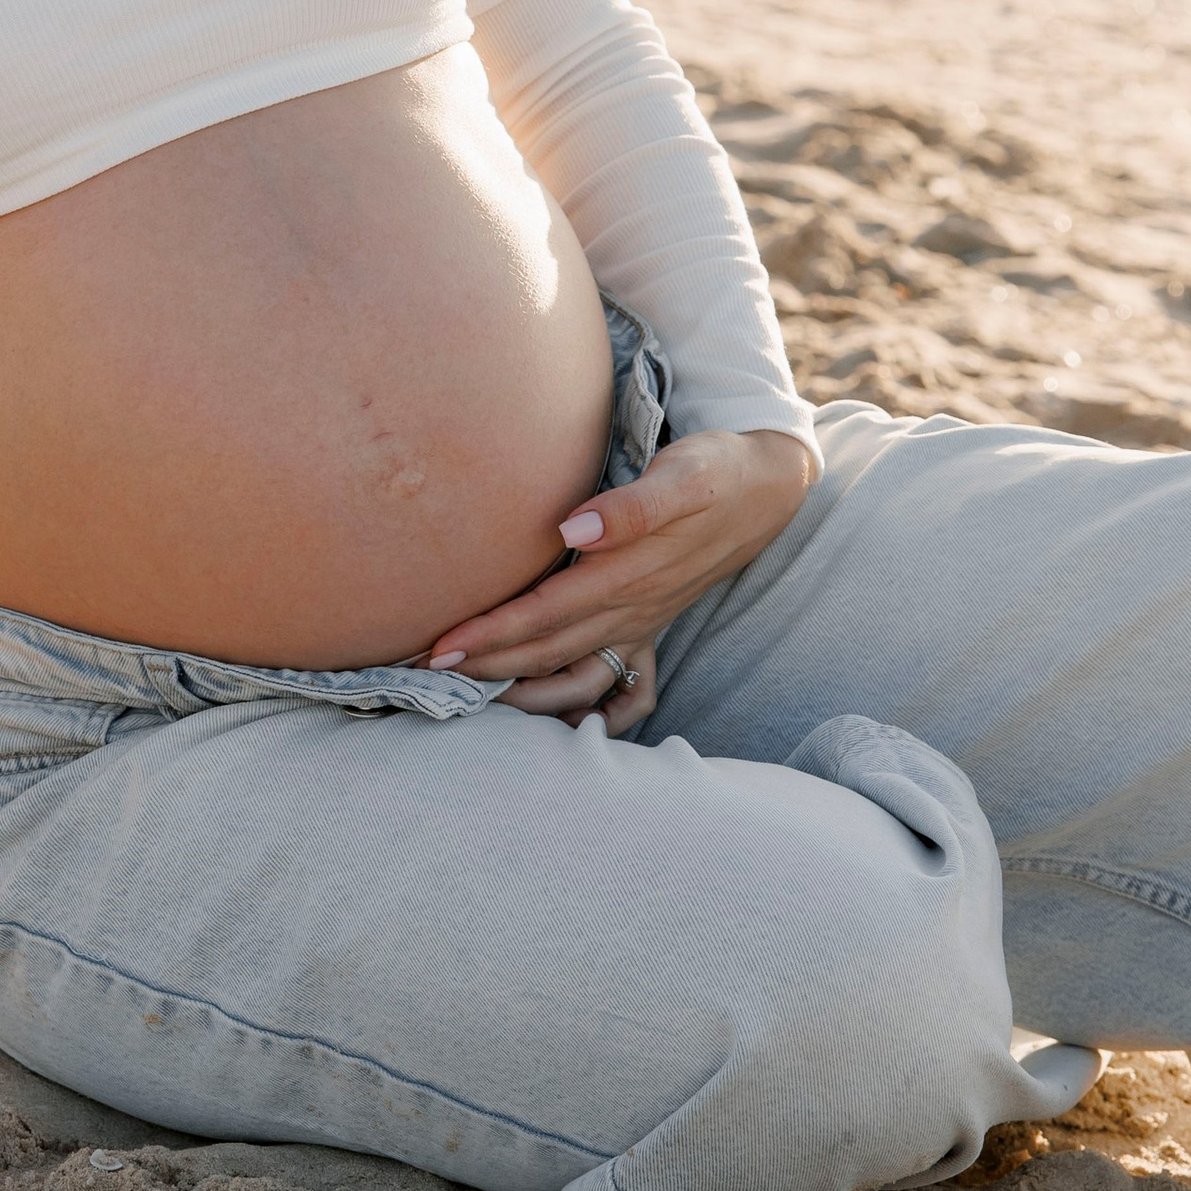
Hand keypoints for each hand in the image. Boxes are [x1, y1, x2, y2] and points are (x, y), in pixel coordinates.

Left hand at [425, 428, 817, 724]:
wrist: (767, 487)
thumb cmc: (717, 472)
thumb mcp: (684, 476)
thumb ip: (631, 507)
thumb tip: (572, 529)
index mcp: (628, 575)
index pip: (544, 613)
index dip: (491, 633)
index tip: (440, 647)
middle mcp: (631, 608)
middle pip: (546, 651)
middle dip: (485, 668)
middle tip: (423, 677)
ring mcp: (642, 621)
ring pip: (572, 670)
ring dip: (522, 690)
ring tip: (470, 697)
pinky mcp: (650, 621)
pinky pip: (616, 685)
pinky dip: (583, 708)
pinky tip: (553, 719)